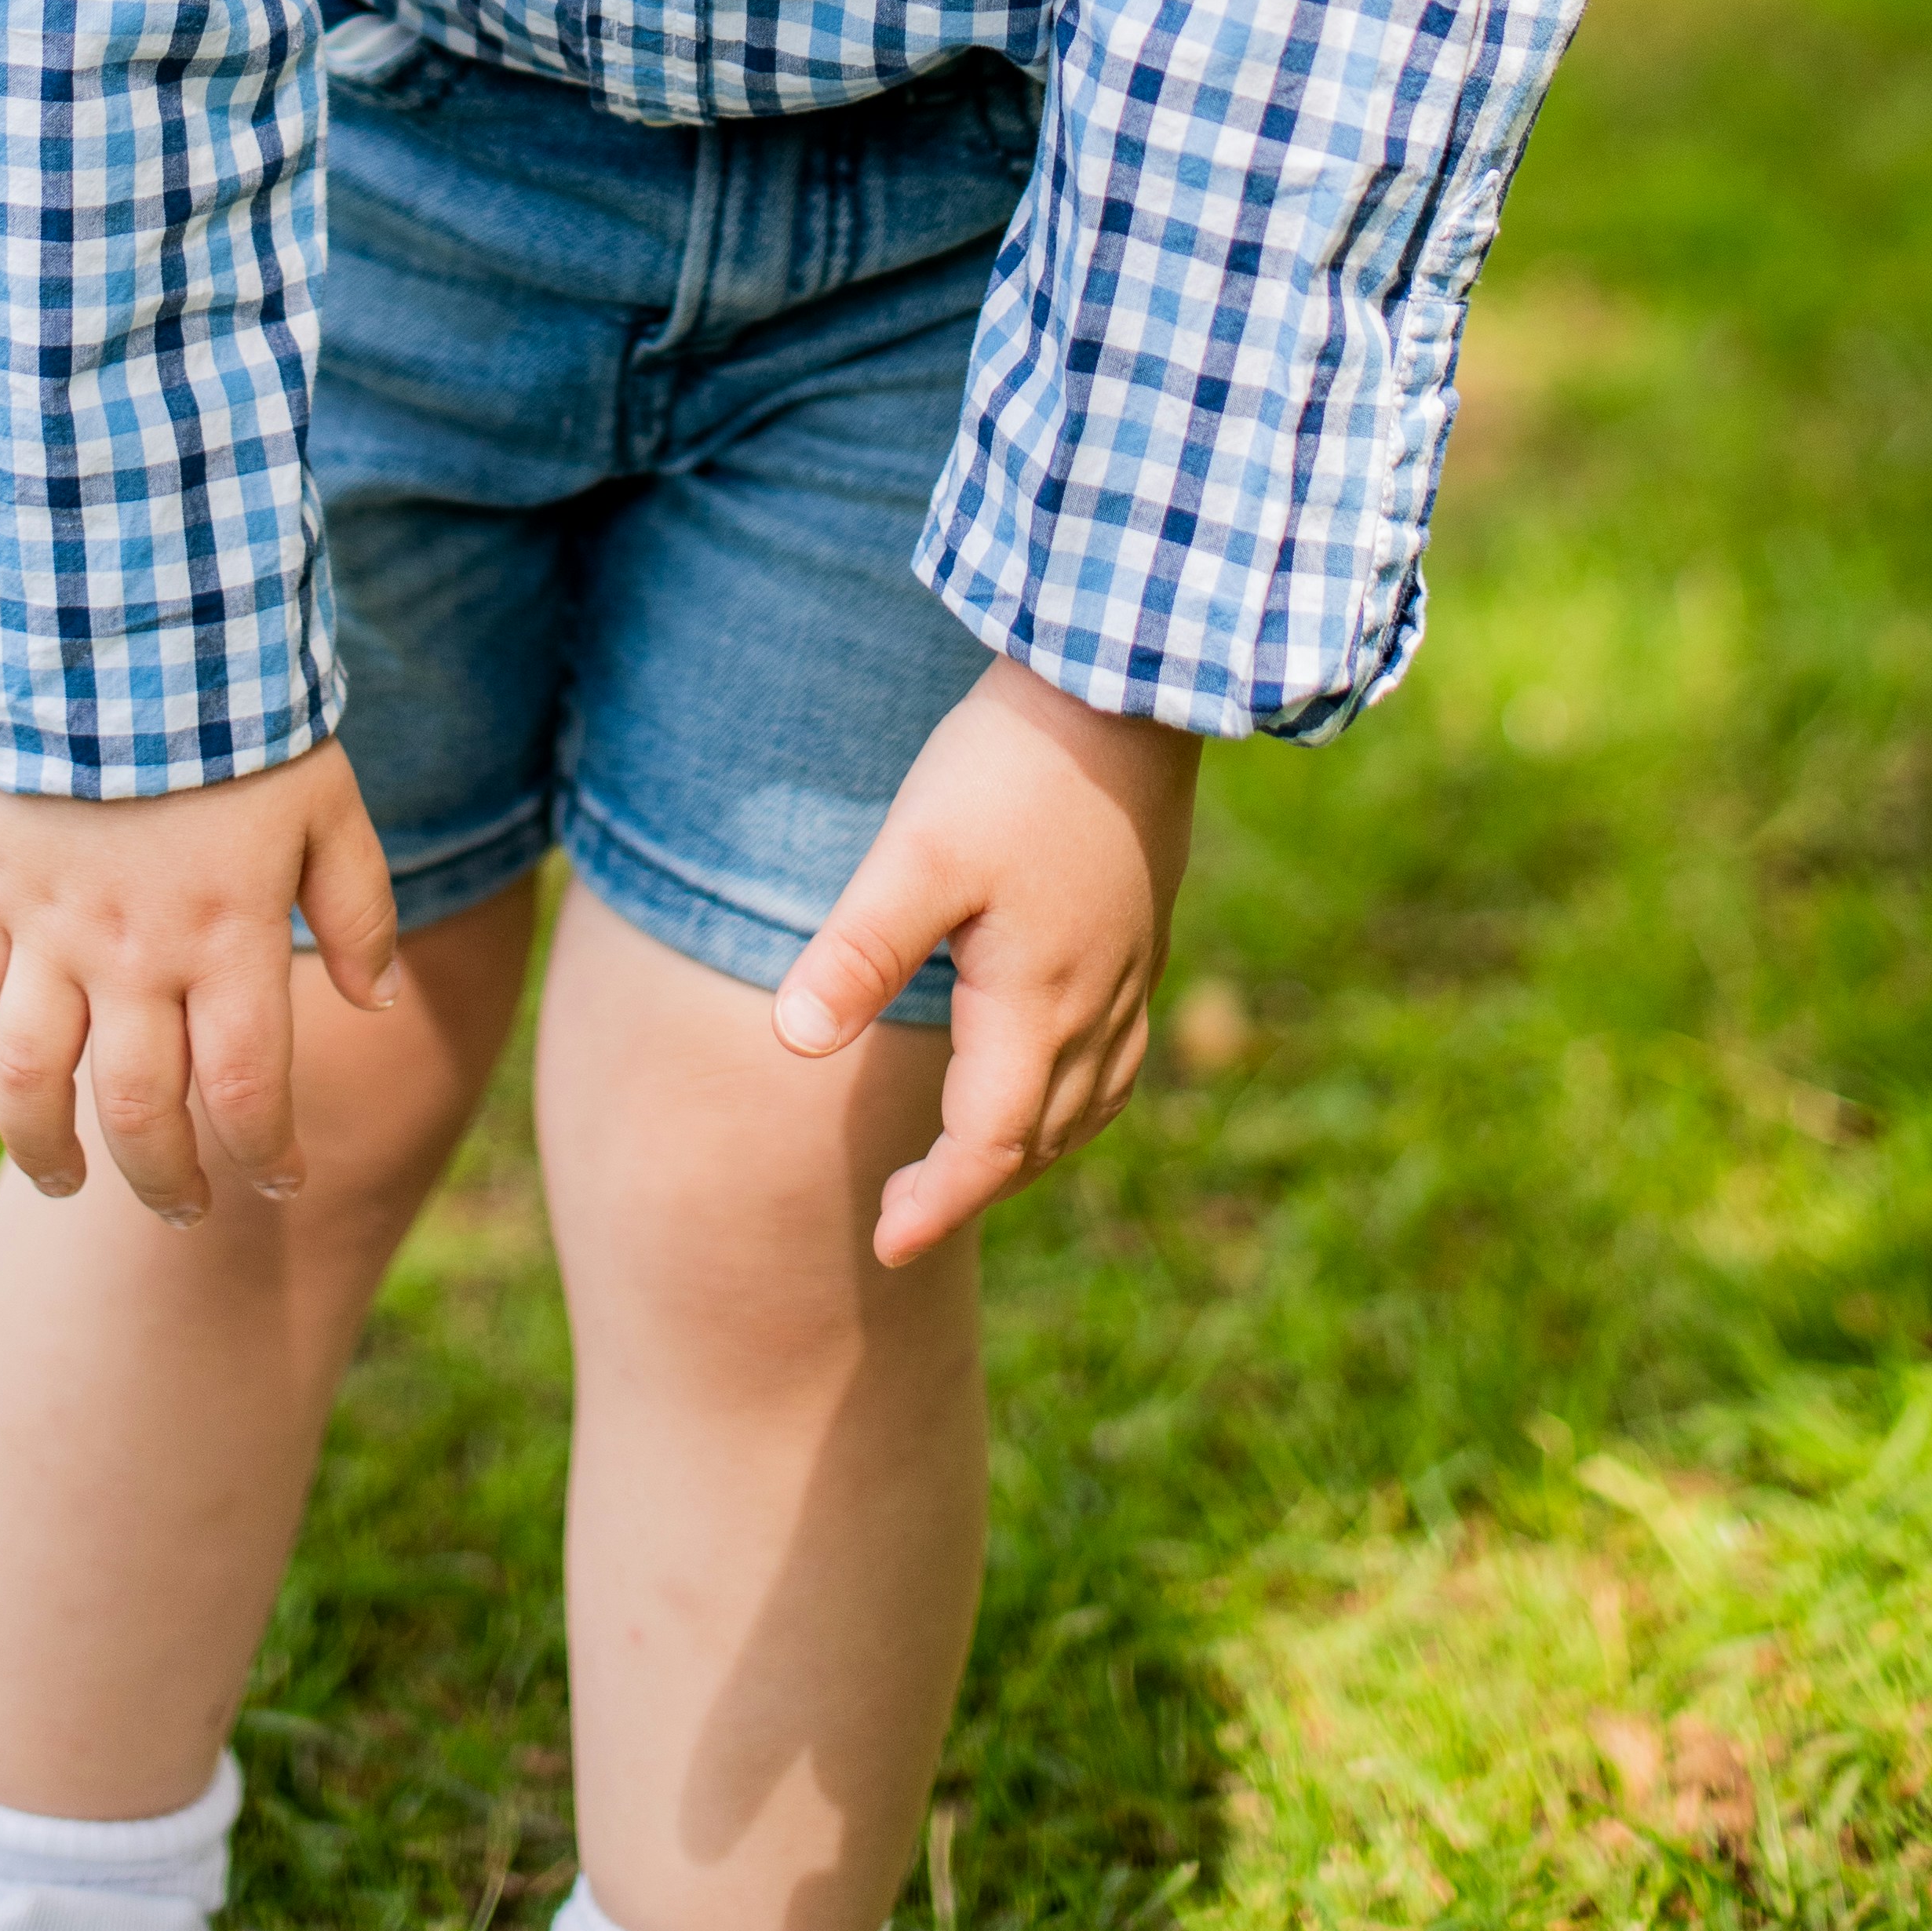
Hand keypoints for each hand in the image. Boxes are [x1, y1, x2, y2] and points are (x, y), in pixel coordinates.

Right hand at [0, 743, 399, 1223]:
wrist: (125, 624)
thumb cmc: (244, 716)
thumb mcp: (331, 804)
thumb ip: (361, 911)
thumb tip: (379, 1005)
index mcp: (230, 934)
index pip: (250, 1093)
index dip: (269, 1159)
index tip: (285, 1183)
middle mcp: (137, 952)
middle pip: (141, 1114)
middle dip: (166, 1183)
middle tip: (184, 1207)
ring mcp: (51, 927)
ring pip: (30, 1084)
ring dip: (47, 1150)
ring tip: (68, 1179)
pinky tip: (3, 1062)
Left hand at [773, 656, 1200, 1266]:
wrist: (1130, 684)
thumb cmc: (1014, 765)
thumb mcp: (918, 852)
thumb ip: (860, 949)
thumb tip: (789, 1042)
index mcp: (1037, 1004)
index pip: (987, 1145)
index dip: (937, 1203)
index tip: (885, 1246)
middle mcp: (1096, 1005)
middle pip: (1040, 1139)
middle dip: (975, 1187)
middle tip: (904, 1213)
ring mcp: (1130, 972)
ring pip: (1087, 1104)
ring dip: (1029, 1149)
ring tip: (969, 1163)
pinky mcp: (1142, 933)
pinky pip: (1118, 1057)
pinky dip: (1078, 1097)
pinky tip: (1049, 1072)